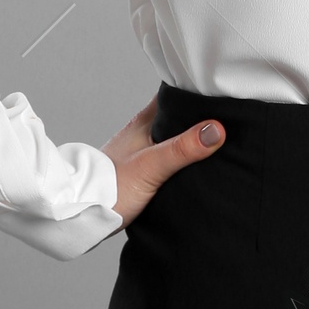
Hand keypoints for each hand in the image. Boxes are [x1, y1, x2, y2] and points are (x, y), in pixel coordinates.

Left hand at [101, 95, 225, 227]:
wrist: (80, 215)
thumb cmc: (109, 190)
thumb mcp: (151, 167)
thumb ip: (182, 148)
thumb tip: (215, 130)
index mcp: (145, 121)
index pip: (176, 94)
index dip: (198, 92)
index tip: (222, 93)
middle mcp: (143, 130)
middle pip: (177, 115)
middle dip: (200, 118)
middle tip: (227, 119)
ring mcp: (141, 149)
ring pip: (172, 136)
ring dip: (190, 139)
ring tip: (217, 143)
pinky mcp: (140, 169)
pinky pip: (167, 155)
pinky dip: (181, 157)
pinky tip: (193, 167)